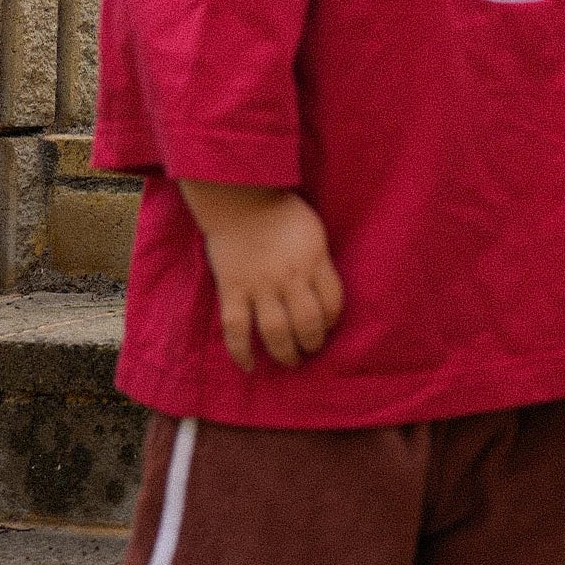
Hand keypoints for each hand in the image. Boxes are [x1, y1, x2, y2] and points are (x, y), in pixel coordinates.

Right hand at [179, 181, 343, 371]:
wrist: (240, 198)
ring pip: (275, 332)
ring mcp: (259, 286)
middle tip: (310, 349)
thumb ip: (319, 261)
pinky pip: (236, 329)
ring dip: (285, 353)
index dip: (333, 320)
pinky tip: (249, 366)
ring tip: (290, 360)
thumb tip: (323, 292)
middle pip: (307, 323)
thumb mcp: (314, 232)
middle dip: (312, 343)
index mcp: (313, 261)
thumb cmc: (282, 213)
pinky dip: (241, 352)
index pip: (333, 303)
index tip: (327, 325)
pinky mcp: (232, 290)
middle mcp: (289, 278)